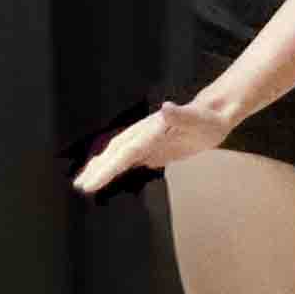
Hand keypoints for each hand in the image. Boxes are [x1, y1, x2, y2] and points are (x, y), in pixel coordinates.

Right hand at [72, 97, 231, 195]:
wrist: (214, 116)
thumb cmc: (208, 119)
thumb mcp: (199, 119)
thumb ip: (181, 115)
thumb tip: (166, 108)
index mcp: (151, 131)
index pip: (125, 152)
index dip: (107, 168)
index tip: (91, 182)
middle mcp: (144, 136)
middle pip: (116, 154)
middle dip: (97, 169)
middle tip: (80, 186)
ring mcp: (147, 142)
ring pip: (118, 156)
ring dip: (102, 169)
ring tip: (85, 183)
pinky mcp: (153, 149)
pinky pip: (130, 160)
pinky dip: (116, 169)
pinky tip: (108, 177)